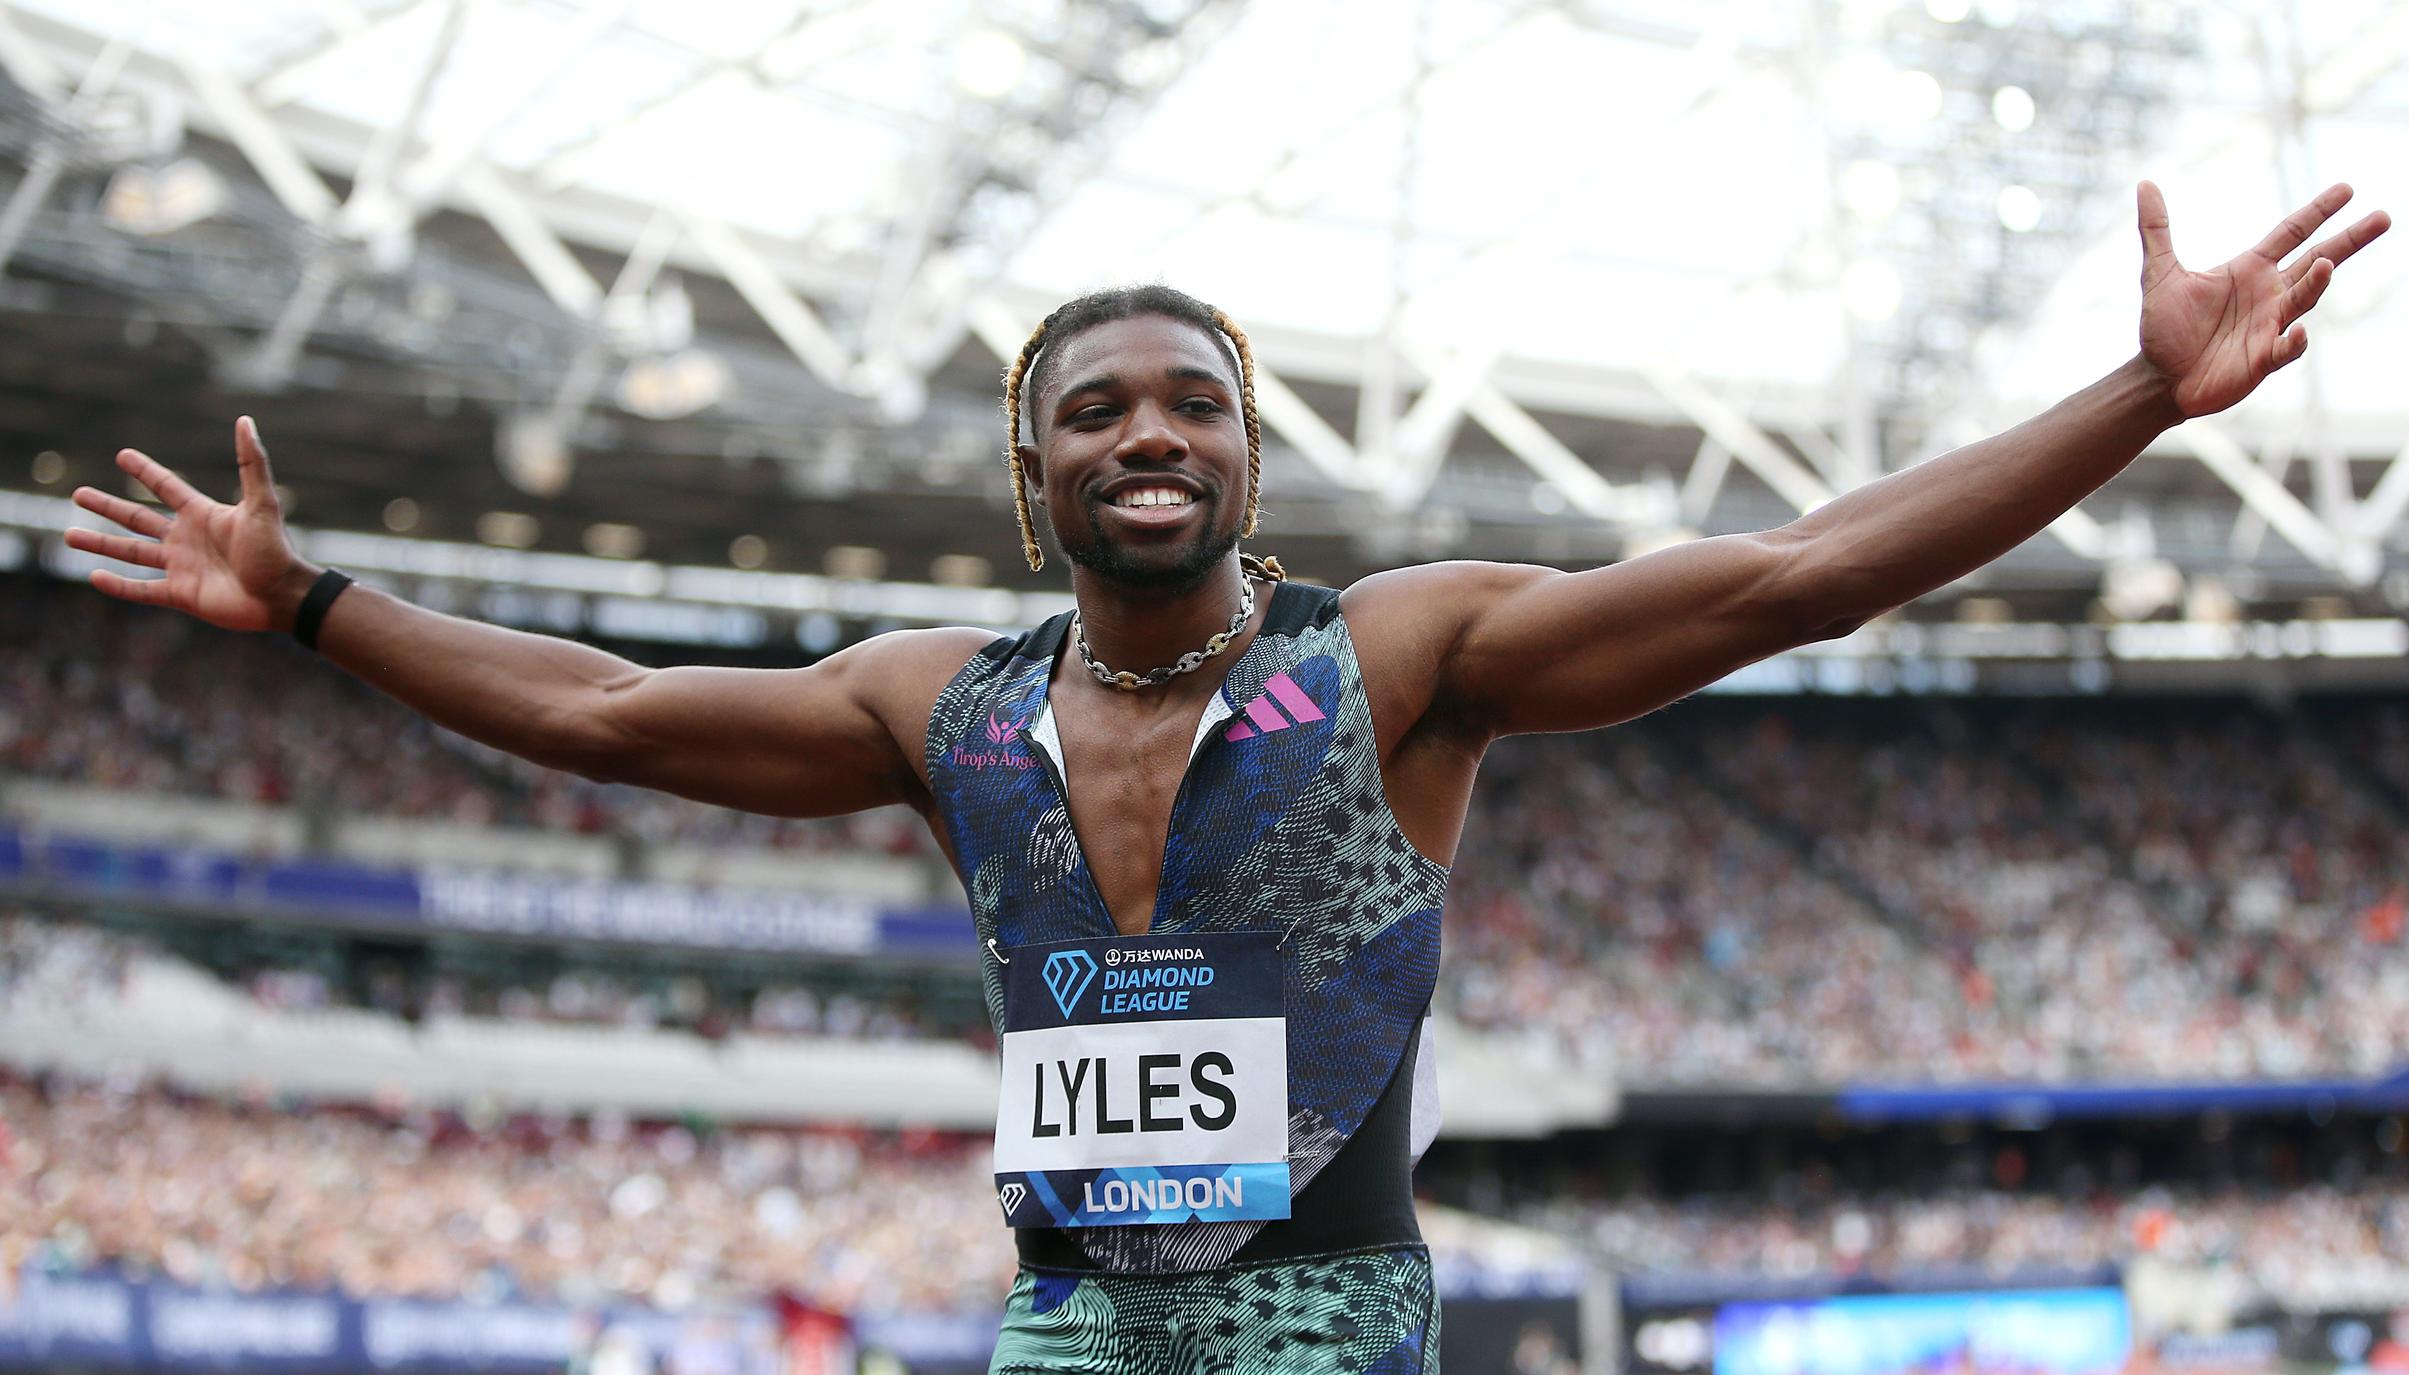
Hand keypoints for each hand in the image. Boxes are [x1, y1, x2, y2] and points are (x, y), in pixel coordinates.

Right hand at [66, 417, 317, 631]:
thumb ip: (251, 463)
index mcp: (203, 515)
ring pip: (131, 553)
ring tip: (69, 535)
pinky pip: (141, 589)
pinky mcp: (180, 594)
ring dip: (101, 544)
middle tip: (78, 494)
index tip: (122, 455)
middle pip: (138, 519)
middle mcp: (187, 539)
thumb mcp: (261, 503)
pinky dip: (118, 586)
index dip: (145, 471)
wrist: (281, 596)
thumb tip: (245, 421)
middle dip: (108, 507)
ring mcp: (182, 567)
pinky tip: (94, 577)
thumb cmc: (274, 549)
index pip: (167, 487)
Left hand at [2137, 180, 2388, 417]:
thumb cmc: (2164, 327)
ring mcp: (2270, 326)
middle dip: (2349, 240)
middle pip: (2318, 260)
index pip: (2293, 232)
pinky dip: (2293, 340)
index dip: (2319, 211)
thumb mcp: (2158, 274)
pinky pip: (2285, 348)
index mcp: (2250, 269)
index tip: (2347, 189)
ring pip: (2304, 299)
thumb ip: (2156, 230)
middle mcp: (2269, 294)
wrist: (2158, 377)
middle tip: (2383, 217)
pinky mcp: (2262, 360)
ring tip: (2324, 265)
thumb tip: (2145, 184)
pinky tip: (2296, 331)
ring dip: (2316, 283)